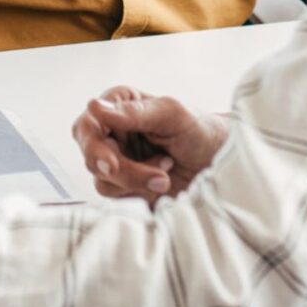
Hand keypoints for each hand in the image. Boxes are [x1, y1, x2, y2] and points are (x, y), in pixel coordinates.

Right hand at [70, 87, 227, 205]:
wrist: (220, 165)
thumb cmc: (199, 130)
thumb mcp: (173, 114)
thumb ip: (135, 112)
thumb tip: (94, 106)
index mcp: (118, 107)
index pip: (87, 126)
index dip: (94, 148)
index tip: (112, 164)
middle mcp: (111, 135)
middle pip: (93, 159)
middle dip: (125, 171)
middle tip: (159, 177)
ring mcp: (116, 164)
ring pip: (104, 183)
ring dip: (139, 182)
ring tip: (168, 169)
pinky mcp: (125, 189)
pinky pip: (118, 200)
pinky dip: (143, 194)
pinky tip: (163, 182)